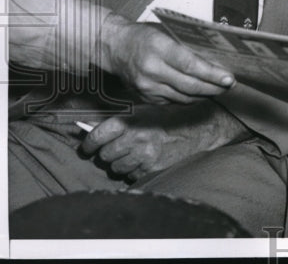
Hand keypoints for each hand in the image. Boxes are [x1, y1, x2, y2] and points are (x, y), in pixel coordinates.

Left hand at [80, 100, 248, 181]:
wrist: (200, 129)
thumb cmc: (170, 118)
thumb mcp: (144, 112)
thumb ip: (119, 121)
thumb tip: (88, 129)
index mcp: (130, 121)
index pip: (96, 137)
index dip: (89, 143)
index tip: (87, 146)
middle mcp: (134, 138)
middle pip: (104, 156)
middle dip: (108, 154)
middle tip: (117, 148)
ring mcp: (143, 156)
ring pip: (116, 168)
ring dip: (121, 164)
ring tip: (134, 154)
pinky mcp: (152, 169)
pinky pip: (131, 176)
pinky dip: (134, 171)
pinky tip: (145, 160)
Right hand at [97, 14, 234, 103]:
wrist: (114, 46)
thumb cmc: (144, 35)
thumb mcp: (166, 31)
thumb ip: (188, 44)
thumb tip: (216, 56)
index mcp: (158, 48)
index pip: (190, 65)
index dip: (212, 74)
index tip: (229, 78)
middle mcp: (151, 70)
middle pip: (189, 85)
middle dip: (214, 87)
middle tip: (230, 85)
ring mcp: (147, 87)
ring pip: (183, 97)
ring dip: (204, 95)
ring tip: (219, 89)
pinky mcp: (145, 98)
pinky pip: (173, 102)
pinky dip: (189, 98)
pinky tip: (200, 93)